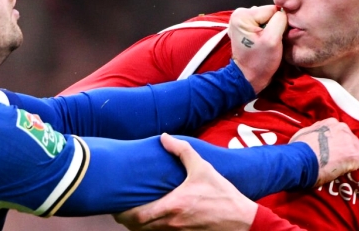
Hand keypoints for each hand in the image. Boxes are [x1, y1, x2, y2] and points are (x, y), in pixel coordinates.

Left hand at [113, 133, 256, 230]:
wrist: (241, 219)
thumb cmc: (222, 194)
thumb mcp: (203, 168)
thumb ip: (182, 151)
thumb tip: (164, 137)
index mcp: (173, 206)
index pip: (137, 216)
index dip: (123, 213)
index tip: (117, 205)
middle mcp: (172, 223)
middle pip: (137, 228)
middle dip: (127, 220)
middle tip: (122, 209)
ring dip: (138, 227)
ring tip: (134, 215)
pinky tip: (153, 222)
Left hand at [228, 5, 286, 92]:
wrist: (249, 78)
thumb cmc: (260, 61)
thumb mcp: (273, 39)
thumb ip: (280, 20)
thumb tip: (284, 12)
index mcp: (242, 14)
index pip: (271, 9)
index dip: (279, 23)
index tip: (277, 37)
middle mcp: (239, 14)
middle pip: (268, 13)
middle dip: (274, 26)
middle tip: (274, 41)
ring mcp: (240, 22)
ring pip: (266, 19)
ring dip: (271, 30)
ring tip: (269, 43)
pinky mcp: (244, 29)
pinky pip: (261, 25)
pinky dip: (266, 32)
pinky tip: (264, 42)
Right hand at [289, 118, 358, 185]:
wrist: (299, 159)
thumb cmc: (297, 149)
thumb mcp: (304, 134)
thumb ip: (314, 134)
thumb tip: (314, 141)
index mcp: (330, 123)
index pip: (340, 134)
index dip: (338, 146)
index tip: (332, 155)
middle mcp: (343, 128)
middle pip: (351, 142)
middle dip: (346, 153)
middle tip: (338, 165)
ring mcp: (351, 142)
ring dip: (354, 162)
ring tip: (345, 173)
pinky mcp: (357, 155)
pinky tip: (352, 178)